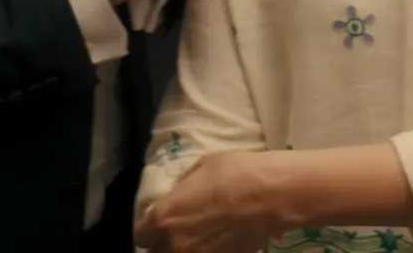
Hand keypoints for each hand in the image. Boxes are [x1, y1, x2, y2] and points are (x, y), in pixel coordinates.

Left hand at [135, 152, 280, 252]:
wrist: (272, 194)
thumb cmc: (235, 172)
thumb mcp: (201, 167)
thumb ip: (182, 187)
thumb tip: (178, 195)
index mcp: (166, 216)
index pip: (141, 235)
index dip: (148, 230)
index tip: (156, 225)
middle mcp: (177, 242)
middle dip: (164, 243)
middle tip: (178, 232)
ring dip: (186, 249)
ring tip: (199, 238)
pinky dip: (209, 252)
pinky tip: (218, 242)